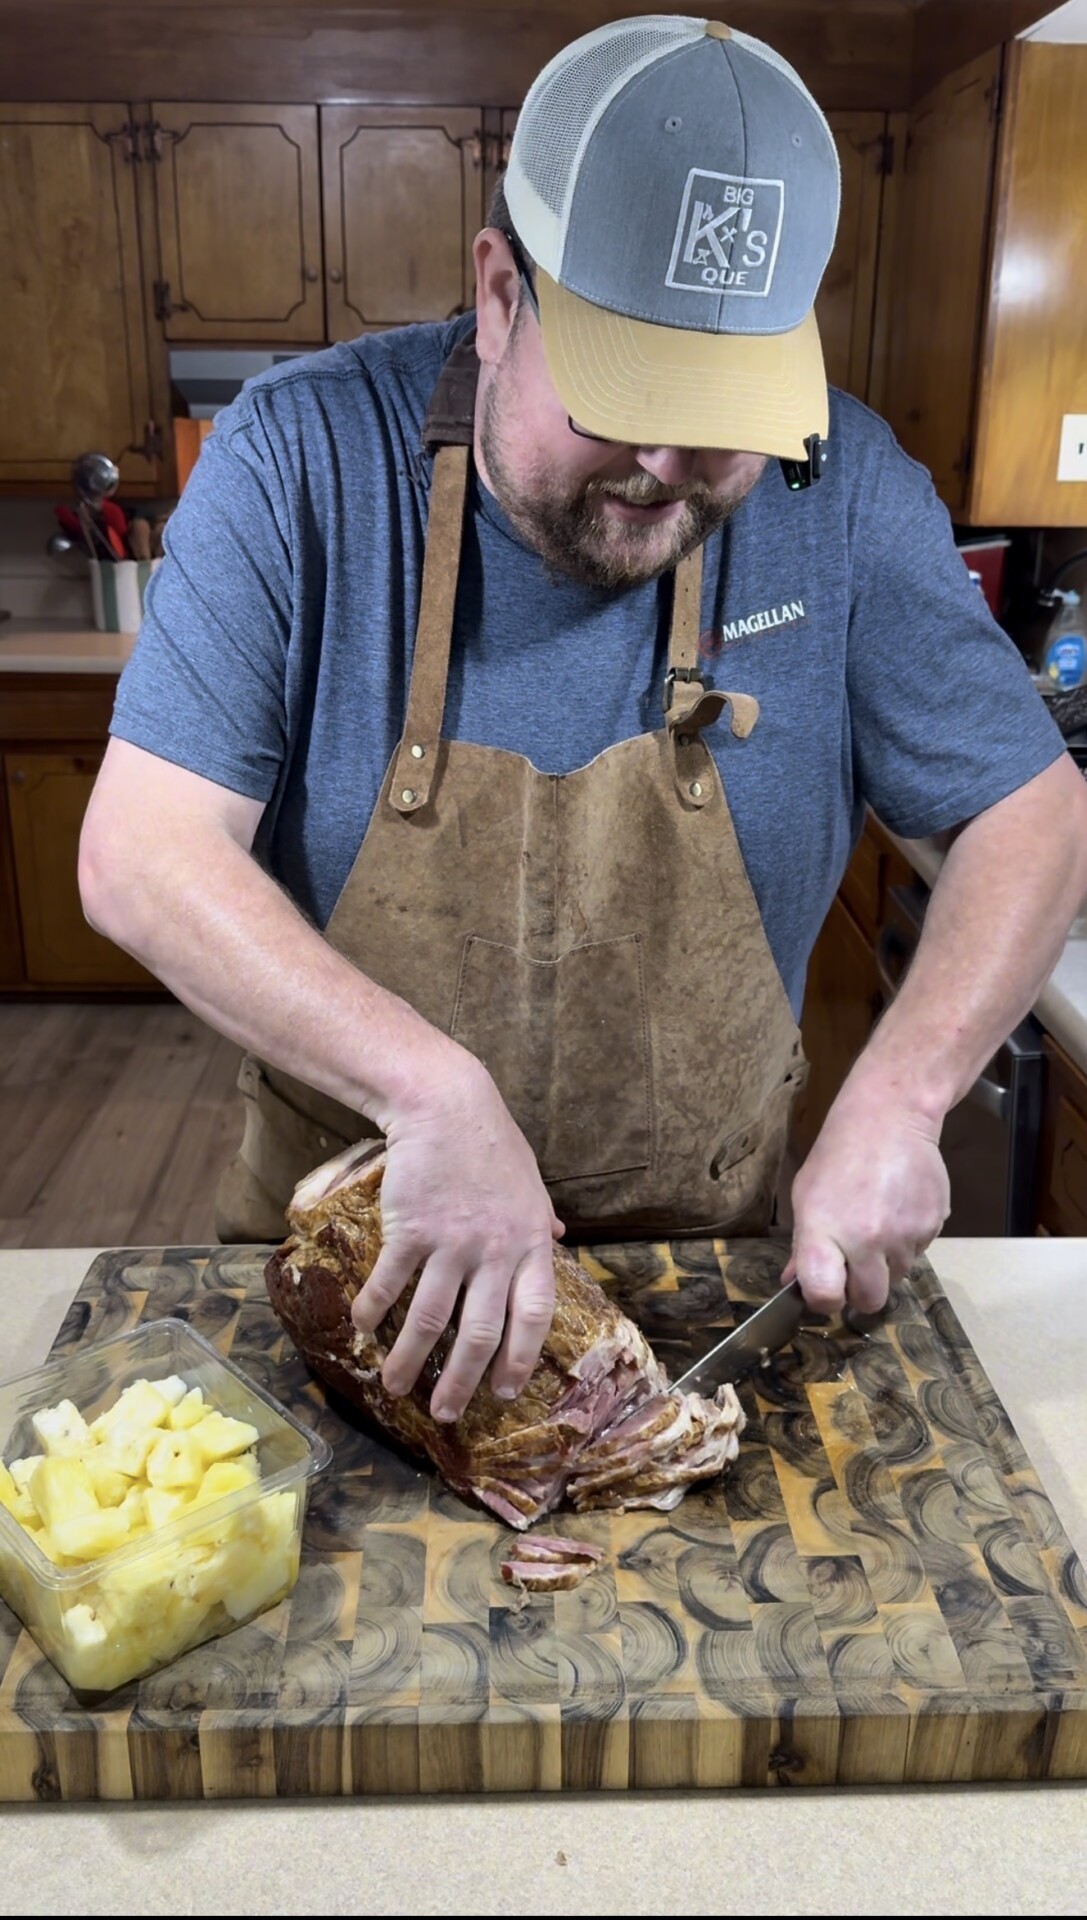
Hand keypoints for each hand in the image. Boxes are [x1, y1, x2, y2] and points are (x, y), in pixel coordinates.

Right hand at [350, 1056, 563, 1421]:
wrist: (446, 1104)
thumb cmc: (491, 1141)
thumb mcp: (531, 1182)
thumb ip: (543, 1219)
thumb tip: (563, 1238)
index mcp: (531, 1244)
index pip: (533, 1317)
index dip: (519, 1359)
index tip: (505, 1391)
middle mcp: (496, 1253)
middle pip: (480, 1332)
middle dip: (462, 1380)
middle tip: (445, 1414)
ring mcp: (453, 1244)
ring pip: (430, 1320)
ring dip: (411, 1361)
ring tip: (394, 1389)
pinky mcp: (411, 1230)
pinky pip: (390, 1283)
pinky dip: (373, 1310)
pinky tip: (362, 1328)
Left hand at [783, 1082, 949, 1315]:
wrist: (889, 1116)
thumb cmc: (839, 1153)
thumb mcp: (807, 1195)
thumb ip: (803, 1244)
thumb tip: (795, 1282)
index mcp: (825, 1231)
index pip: (826, 1296)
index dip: (826, 1301)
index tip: (827, 1288)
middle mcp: (866, 1239)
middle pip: (871, 1300)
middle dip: (863, 1288)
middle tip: (857, 1261)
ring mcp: (904, 1234)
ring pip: (899, 1276)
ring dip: (888, 1262)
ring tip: (879, 1221)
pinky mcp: (932, 1225)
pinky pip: (919, 1252)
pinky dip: (909, 1240)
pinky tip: (898, 1208)